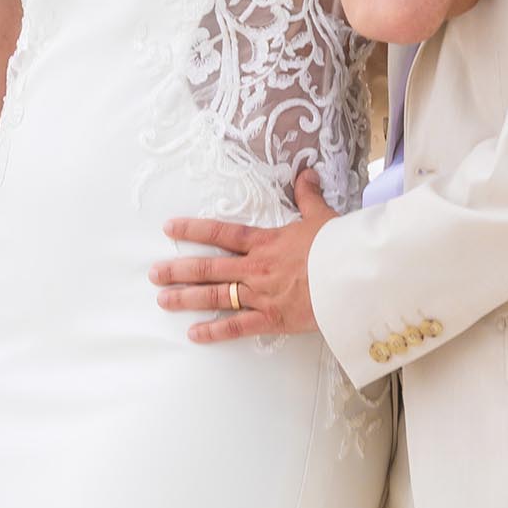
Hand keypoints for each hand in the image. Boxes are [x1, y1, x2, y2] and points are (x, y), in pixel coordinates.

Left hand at [151, 170, 337, 343]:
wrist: (353, 277)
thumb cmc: (338, 246)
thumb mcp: (322, 215)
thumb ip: (308, 195)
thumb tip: (306, 172)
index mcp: (265, 241)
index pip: (221, 232)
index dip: (193, 229)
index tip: (169, 228)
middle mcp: (256, 267)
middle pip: (209, 267)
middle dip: (178, 270)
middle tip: (154, 273)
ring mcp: (261, 294)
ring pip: (215, 296)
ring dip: (186, 298)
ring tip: (163, 299)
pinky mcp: (272, 319)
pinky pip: (237, 327)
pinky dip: (214, 332)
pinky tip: (194, 334)